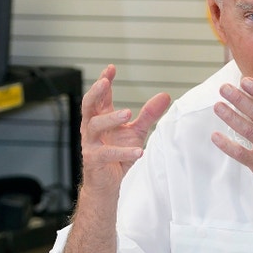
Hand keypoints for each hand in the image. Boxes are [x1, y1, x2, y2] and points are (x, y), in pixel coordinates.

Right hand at [79, 65, 169, 195]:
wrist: (108, 184)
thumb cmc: (118, 156)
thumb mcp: (136, 132)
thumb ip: (148, 115)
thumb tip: (165, 95)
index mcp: (100, 119)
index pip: (100, 97)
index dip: (103, 81)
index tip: (111, 68)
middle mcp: (92, 129)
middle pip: (88, 105)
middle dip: (95, 92)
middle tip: (104, 83)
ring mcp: (91, 144)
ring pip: (94, 126)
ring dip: (110, 118)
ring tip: (127, 113)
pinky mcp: (94, 160)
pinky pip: (106, 153)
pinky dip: (122, 151)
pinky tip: (138, 150)